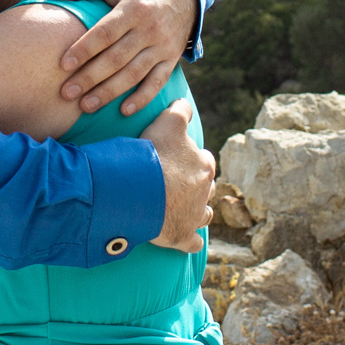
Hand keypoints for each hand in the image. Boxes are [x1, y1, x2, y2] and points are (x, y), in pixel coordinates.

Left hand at [52, 0, 198, 114]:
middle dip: (90, 77)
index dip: (84, 49)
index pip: (106, 32)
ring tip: (85, 106)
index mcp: (135, 6)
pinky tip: (124, 111)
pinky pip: (158, 81)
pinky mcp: (172, 58)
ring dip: (110, 92)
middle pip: (117, 58)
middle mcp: (151, 28)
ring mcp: (163, 45)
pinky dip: (143, 98)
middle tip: (66, 93)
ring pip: (134, 74)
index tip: (63, 65)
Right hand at [141, 100, 214, 252]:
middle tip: (177, 184)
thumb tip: (185, 101)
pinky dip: (191, 241)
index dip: (191, 158)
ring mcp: (194, 215)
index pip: (204, 158)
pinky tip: (188, 241)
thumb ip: (179, 110)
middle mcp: (204, 190)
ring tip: (182, 209)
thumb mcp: (168, 123)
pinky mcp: (183, 236)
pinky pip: (192, 242)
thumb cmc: (153, 154)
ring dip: (196, 210)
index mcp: (203, 164)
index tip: (178, 159)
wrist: (139, 190)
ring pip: (203, 212)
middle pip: (205, 186)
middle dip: (196, 185)